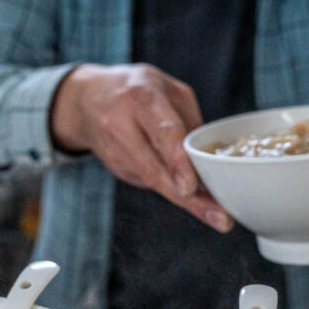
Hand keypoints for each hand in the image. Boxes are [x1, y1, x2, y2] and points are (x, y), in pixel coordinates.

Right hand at [50, 63, 233, 231]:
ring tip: (218, 213)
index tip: (191, 186)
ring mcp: (115, 152)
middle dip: (189, 198)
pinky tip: (187, 188)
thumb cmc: (136, 90)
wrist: (86, 99)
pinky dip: (171, 188)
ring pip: (154, 182)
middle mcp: (122, 125)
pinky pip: (150, 182)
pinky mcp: (116, 170)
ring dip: (187, 199)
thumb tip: (211, 159)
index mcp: (141, 98)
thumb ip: (189, 120)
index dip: (177, 162)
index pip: (162, 132)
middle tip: (221, 218)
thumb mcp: (166, 89)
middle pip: (155, 169)